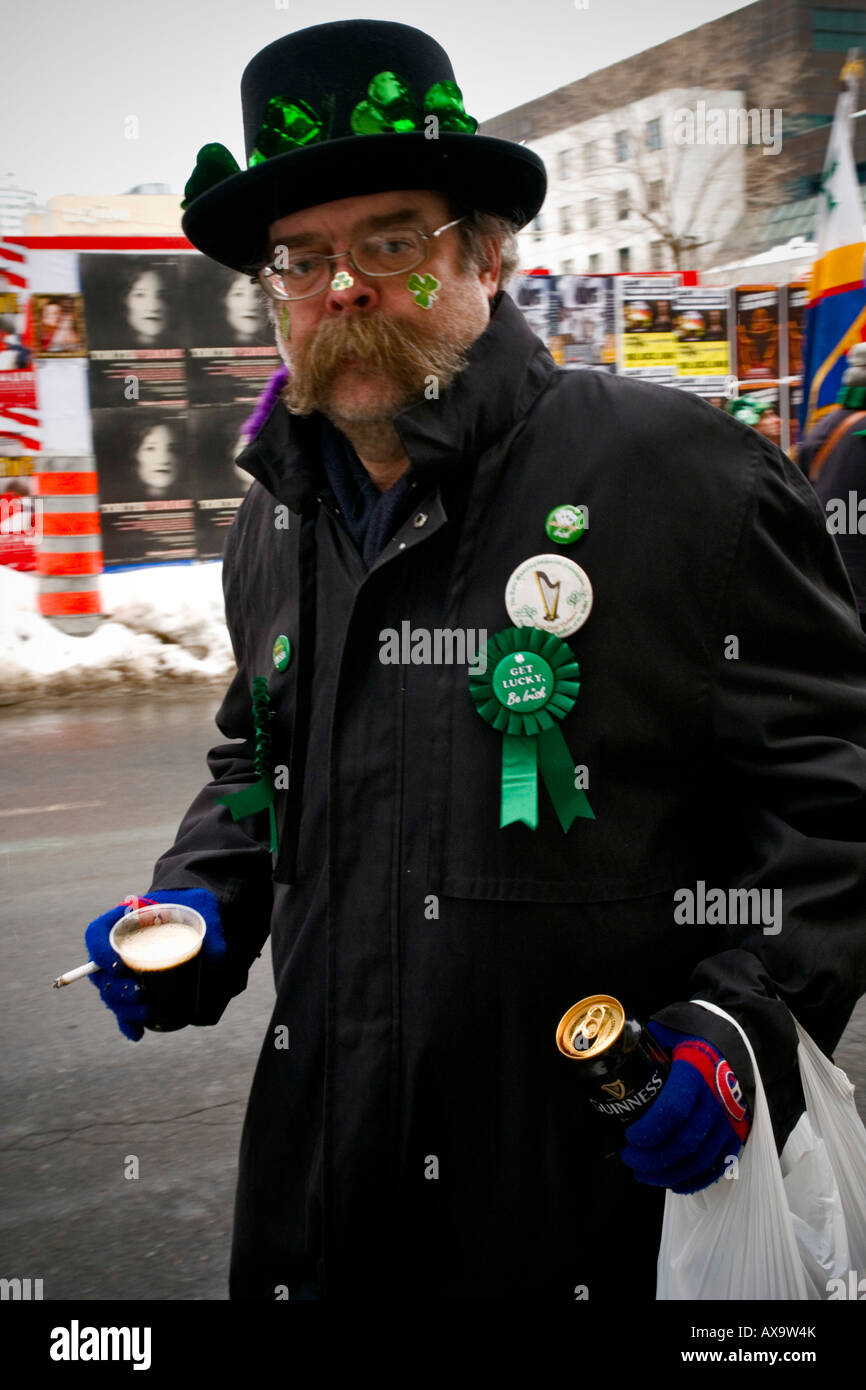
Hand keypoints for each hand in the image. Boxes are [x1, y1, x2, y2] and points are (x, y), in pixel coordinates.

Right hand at [84, 888, 224, 1040]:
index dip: (99, 951)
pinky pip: (125, 1007)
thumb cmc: (192, 905)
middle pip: (100, 971)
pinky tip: (138, 1033)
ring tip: (145, 1012)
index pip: (97, 934)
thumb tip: (217, 958)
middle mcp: (118, 945)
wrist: (194, 913)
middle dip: (115, 990)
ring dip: (122, 1008)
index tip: (117, 966)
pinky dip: (129, 1022)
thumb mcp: (204, 906)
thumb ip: (211, 925)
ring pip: (111, 992)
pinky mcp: (137, 984)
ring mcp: (125, 968)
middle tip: (139, 995)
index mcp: (124, 920)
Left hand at [619, 1021, 750, 1194]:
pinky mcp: (736, 1136)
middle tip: (630, 1158)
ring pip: (698, 1160)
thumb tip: (615, 1052)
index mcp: (695, 1075)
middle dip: (651, 1158)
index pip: (672, 1111)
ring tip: (644, 1174)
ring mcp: (728, 1122)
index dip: (648, 1131)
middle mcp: (715, 1102)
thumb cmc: (699, 1040)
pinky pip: (716, 1167)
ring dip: (668, 1174)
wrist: (740, 1046)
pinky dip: (694, 1180)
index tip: (629, 1137)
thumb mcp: (672, 1032)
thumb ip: (645, 1041)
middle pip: (683, 1143)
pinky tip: (673, 1183)